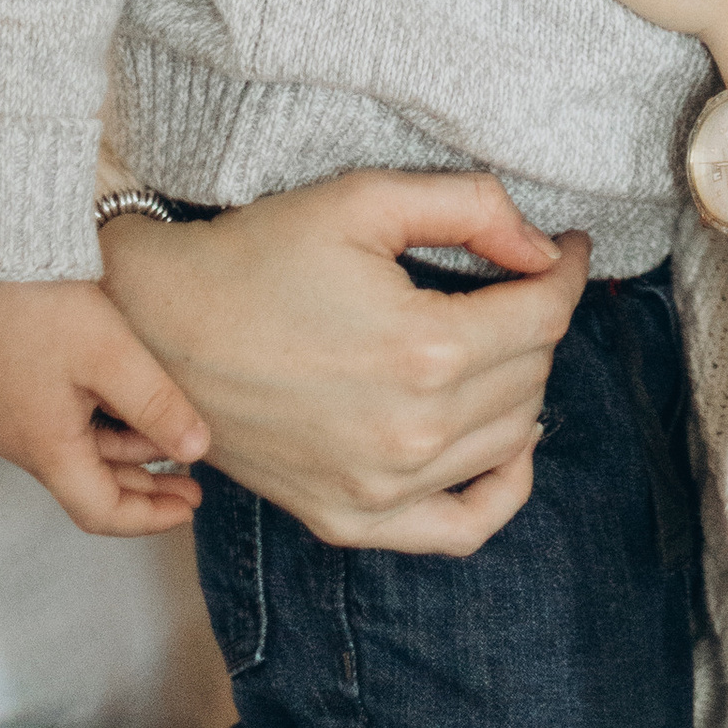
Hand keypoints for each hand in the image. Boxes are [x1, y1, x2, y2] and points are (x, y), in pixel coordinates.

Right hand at [0, 278, 211, 537]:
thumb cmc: (42, 300)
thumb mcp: (112, 354)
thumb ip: (156, 406)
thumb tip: (199, 451)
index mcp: (41, 445)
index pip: (98, 511)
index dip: (149, 517)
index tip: (192, 505)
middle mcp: (11, 439)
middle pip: (84, 482)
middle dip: (142, 485)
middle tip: (191, 480)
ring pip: (67, 448)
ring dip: (119, 450)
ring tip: (168, 434)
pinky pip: (46, 421)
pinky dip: (89, 425)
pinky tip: (119, 400)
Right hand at [96, 172, 588, 554]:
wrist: (159, 326)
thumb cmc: (258, 254)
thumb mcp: (366, 198)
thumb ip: (473, 209)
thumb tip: (545, 251)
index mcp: (422, 350)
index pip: (544, 315)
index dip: (567, 271)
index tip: (568, 247)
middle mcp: (410, 435)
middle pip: (532, 374)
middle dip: (538, 318)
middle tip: (518, 279)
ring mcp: (379, 490)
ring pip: (510, 441)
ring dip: (522, 385)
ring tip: (503, 340)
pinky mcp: (348, 521)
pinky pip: (461, 529)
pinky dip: (502, 490)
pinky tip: (507, 444)